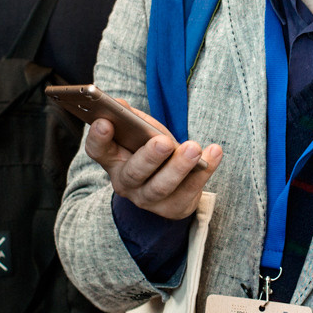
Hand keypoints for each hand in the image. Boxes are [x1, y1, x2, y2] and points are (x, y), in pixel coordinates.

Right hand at [84, 97, 221, 220]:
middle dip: (149, 157)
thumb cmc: (149, 150)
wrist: (168, 189)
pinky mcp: (174, 207)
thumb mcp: (139, 133)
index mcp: (112, 159)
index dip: (98, 138)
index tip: (105, 121)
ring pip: (162, 187)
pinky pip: (190, 190)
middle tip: (162, 141)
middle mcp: (126, 183)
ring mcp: (148, 199)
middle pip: (134, 172)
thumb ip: (130, 119)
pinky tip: (214, 152)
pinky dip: (205, 170)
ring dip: (179, 166)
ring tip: (194, 148)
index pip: (97, 150)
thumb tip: (120, 104)